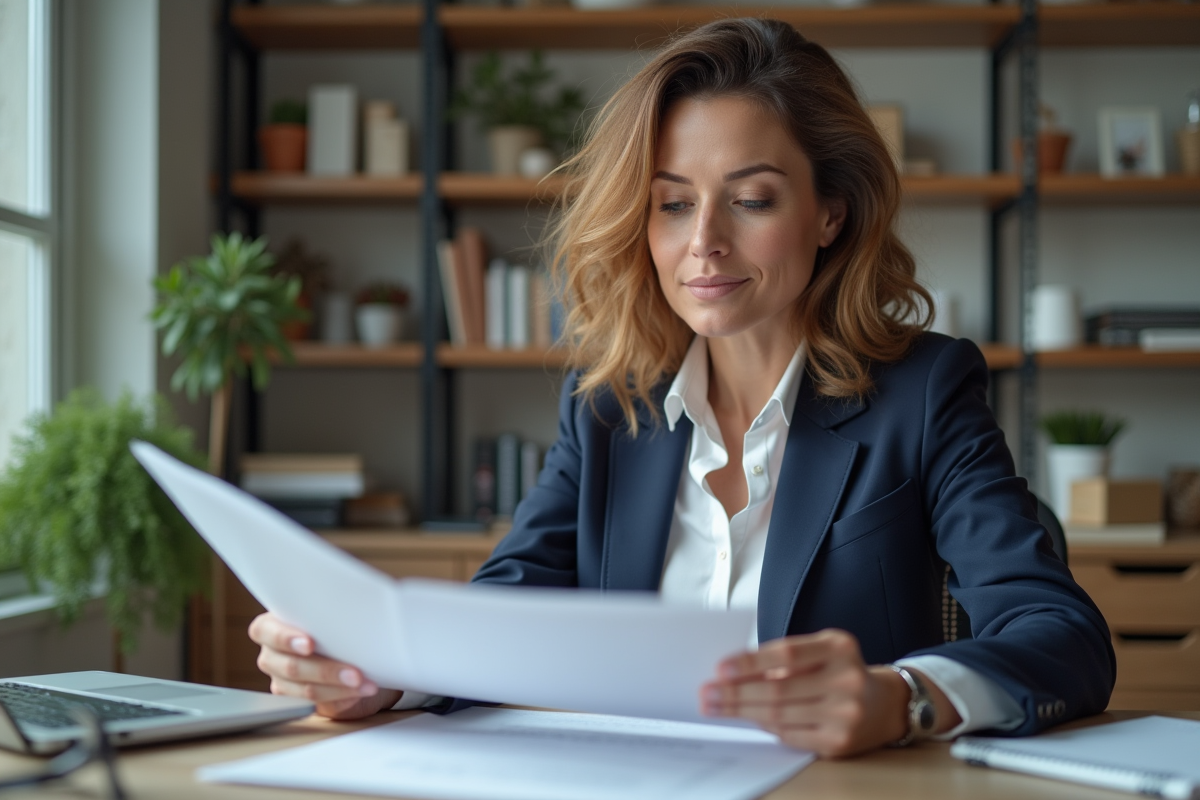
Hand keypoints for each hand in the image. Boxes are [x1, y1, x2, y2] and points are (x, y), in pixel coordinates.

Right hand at [248, 612, 402, 719]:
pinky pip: (316, 703)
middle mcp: (270, 654)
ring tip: (364, 684)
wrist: (339, 645)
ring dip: (339, 688)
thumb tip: (352, 612)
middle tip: (355, 673)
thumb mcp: (325, 613)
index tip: (310, 644)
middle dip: (326, 671)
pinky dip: (342, 696)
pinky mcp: (294, 698)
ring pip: (306, 689)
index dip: (285, 638)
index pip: (265, 631)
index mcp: (269, 627)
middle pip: (291, 667)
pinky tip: (359, 691)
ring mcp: (280, 679)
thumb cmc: (329, 621)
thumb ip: (326, 613)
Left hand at [700, 629, 956, 757]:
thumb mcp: (820, 651)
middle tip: (707, 694)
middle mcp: (846, 680)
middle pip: (778, 690)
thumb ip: (784, 658)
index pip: (786, 653)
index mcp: (839, 647)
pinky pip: (790, 735)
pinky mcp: (839, 743)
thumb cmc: (839, 671)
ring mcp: (845, 715)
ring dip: (742, 712)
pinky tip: (748, 720)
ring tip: (716, 708)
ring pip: (780, 715)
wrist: (884, 705)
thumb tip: (732, 673)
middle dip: (735, 693)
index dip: (750, 663)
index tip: (720, 669)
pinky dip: (765, 727)